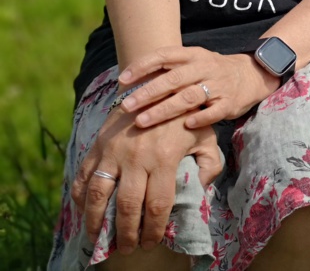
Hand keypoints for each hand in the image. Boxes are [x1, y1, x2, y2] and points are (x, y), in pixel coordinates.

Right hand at [70, 111, 220, 251]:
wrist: (158, 82)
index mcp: (165, 157)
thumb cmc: (186, 114)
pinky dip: (79, 198)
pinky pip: (83, 176)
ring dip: (96, 222)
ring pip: (98, 195)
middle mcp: (136, 157)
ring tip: (99, 239)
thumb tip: (201, 190)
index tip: (152, 242)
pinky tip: (83, 212)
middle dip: (126, 233)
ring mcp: (113, 151)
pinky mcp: (98, 145)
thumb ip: (209, 165)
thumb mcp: (206, 136)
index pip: (157, 204)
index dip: (153, 228)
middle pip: (126, 206)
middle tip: (127, 248)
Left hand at [118, 45, 277, 129]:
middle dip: (148, 92)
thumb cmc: (212, 71)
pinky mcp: (230, 102)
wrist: (252, 74)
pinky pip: (214, 111)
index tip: (122, 79)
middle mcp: (205, 67)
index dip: (142, 66)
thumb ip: (168, 69)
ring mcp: (219, 85)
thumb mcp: (194, 62)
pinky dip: (200, 118)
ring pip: (189, 97)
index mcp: (193, 55)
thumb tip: (128, 82)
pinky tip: (186, 125)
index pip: (164, 55)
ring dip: (164, 109)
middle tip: (126, 106)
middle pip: (174, 79)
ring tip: (142, 122)